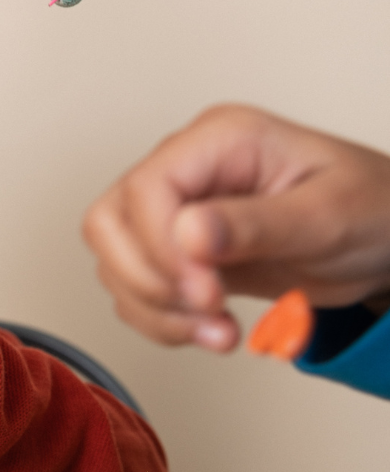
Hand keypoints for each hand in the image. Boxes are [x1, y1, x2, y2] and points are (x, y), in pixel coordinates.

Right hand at [82, 105, 389, 351]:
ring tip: (217, 331)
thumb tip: (189, 232)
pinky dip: (160, 321)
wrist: (384, 243)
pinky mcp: (173, 252)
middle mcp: (185, 170)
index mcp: (219, 140)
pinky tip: (207, 330)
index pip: (146, 188)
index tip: (208, 292)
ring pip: (113, 262)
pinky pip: (134, 290)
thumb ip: (257, 223)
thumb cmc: (370, 211)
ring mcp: (172, 211)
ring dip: (154, 309)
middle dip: (148, 280)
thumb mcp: (328, 215)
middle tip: (207, 310)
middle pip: (108, 223)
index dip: (162, 247)